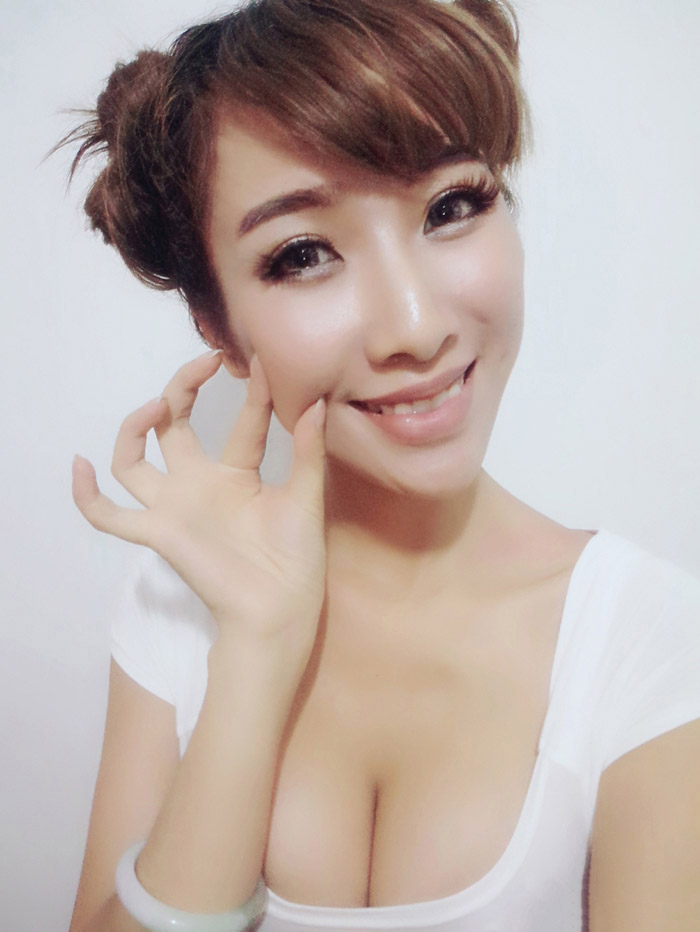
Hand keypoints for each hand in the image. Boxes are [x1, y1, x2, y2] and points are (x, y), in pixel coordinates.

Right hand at [73, 351, 326, 650]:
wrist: (281, 608)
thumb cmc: (296, 558)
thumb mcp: (306, 498)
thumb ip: (308, 453)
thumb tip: (315, 402)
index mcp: (238, 474)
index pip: (242, 423)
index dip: (253, 393)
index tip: (262, 362)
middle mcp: (200, 484)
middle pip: (174, 427)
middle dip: (181, 390)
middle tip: (204, 362)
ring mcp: (175, 507)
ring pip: (133, 462)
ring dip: (134, 429)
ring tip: (156, 405)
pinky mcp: (159, 534)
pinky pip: (110, 517)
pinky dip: (87, 496)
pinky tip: (81, 466)